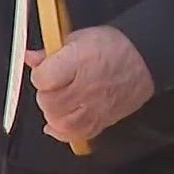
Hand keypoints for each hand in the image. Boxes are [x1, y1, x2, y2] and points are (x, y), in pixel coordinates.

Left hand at [23, 25, 154, 143]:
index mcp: (79, 61)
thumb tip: (30, 57)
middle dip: (45, 94)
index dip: (39, 75)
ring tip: (56, 102)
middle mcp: (86, 87)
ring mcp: (94, 107)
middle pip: (49, 102)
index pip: (44, 78)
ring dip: (52, 113)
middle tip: (52, 86)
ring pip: (60, 122)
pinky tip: (57, 124)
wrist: (144, 60)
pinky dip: (62, 132)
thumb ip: (51, 51)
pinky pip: (76, 135)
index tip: (43, 72)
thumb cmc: (113, 47)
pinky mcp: (101, 120)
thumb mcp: (78, 38)